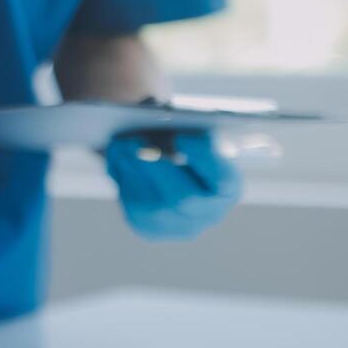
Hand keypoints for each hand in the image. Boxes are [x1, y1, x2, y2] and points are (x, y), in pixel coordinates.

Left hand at [104, 131, 241, 239]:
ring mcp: (180, 227)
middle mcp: (210, 214)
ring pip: (152, 206)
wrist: (167, 173)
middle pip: (183, 198)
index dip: (204, 159)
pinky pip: (134, 209)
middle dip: (155, 168)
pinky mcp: (151, 230)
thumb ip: (182, 125)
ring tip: (121, 145)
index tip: (183, 137)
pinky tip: (119, 159)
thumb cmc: (182, 145)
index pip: (224, 180)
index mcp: (229, 188)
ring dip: (132, 171)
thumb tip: (159, 117)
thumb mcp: (188, 131)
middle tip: (136, 143)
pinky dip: (123, 180)